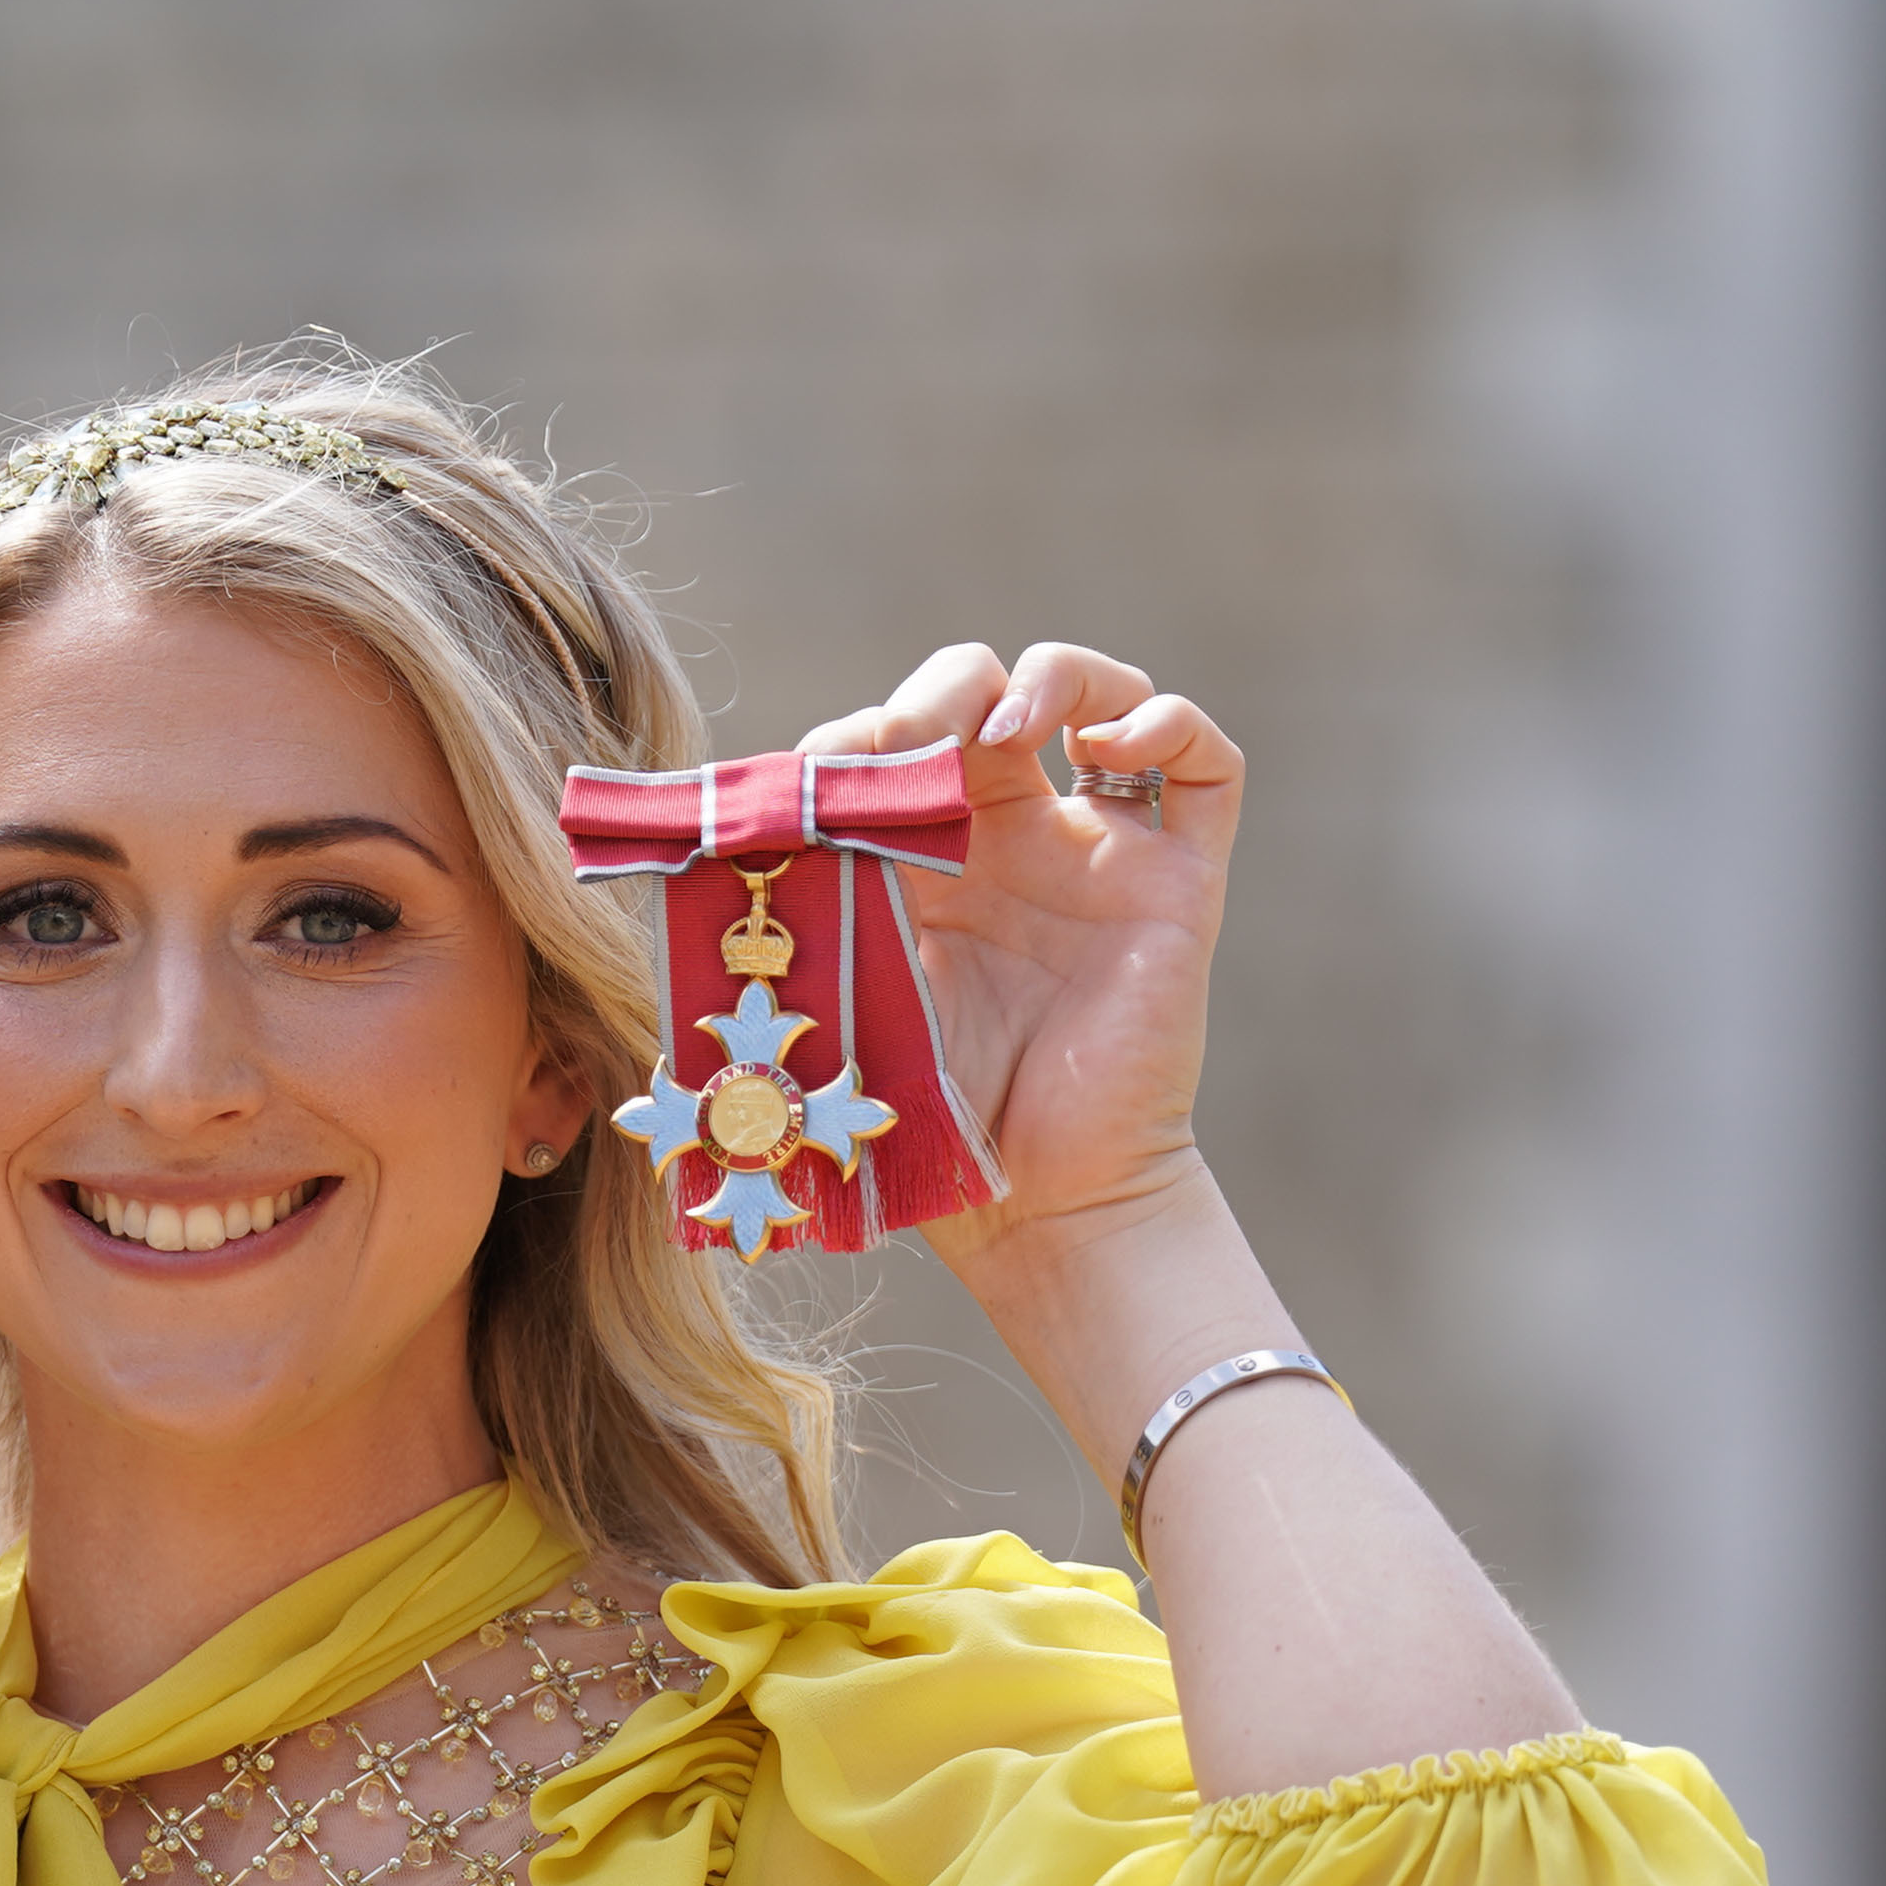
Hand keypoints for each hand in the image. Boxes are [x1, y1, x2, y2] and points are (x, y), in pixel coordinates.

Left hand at [787, 642, 1241, 1275]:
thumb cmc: (924, 1127)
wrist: (1033, 1208)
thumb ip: (778, 958)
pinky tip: (1107, 747)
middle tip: (910, 741)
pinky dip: (1165, 722)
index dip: (855, 737)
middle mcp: (1012, 841)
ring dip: (1053, 677)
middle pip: (984, 695)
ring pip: (1098, 695)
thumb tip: (680, 924)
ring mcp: (1098, 854)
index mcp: (921, 862)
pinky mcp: (1178, 881)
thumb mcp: (831, 1017)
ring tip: (1005, 727)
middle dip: (941, 692)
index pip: (892, 744)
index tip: (817, 780)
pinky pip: (1204, 763)